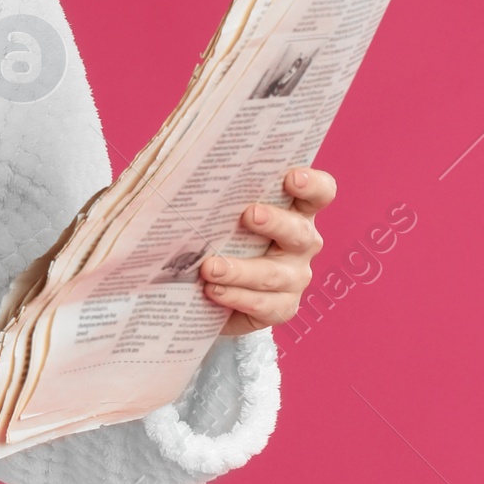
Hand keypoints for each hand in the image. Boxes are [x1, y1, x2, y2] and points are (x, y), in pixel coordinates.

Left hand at [200, 167, 335, 336]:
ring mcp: (294, 277)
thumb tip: (164, 176)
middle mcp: (302, 243)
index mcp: (295, 211)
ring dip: (241, 269)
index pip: (319, 193)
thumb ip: (215, 195)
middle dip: (275, 222)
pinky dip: (235, 296)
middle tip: (249, 214)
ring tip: (209, 267)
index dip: (312, 184)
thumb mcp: (222, 215)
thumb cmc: (220, 238)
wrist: (214, 291)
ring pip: (273, 274)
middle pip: (300, 232)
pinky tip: (213, 291)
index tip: (292, 177)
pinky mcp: (281, 307)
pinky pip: (263, 304)